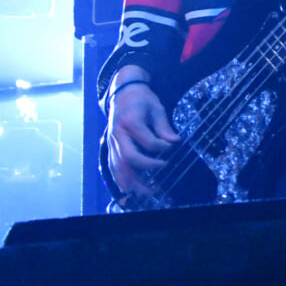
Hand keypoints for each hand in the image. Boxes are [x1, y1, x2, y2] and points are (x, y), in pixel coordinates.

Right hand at [105, 68, 179, 196]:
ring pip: (118, 166)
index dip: (161, 148)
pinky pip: (112, 166)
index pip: (147, 141)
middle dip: (146, 170)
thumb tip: (175, 142)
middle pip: (129, 157)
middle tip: (162, 177)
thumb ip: (164, 127)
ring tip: (147, 193)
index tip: (172, 148)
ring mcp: (112, 142)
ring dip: (132, 182)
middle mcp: (118, 134)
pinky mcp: (109, 147)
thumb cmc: (141, 99)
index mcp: (131, 121)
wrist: (122, 92)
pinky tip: (129, 190)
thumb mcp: (157, 108)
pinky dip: (120, 179)